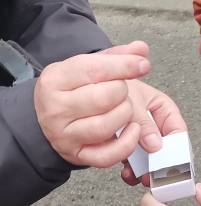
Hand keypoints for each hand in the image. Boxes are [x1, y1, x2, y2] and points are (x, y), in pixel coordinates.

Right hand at [34, 41, 150, 167]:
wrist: (54, 115)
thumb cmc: (78, 88)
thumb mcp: (93, 65)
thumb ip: (118, 56)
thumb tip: (141, 49)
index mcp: (56, 79)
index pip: (96, 69)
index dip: (125, 65)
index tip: (142, 65)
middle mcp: (55, 108)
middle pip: (103, 98)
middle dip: (123, 92)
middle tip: (123, 91)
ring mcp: (64, 134)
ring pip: (105, 126)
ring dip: (125, 115)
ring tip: (125, 108)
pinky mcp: (77, 155)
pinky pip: (106, 156)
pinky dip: (126, 145)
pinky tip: (133, 130)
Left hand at [119, 80, 187, 185]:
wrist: (86, 87)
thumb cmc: (111, 83)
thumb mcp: (131, 98)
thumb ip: (143, 120)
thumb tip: (155, 144)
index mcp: (162, 108)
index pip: (177, 128)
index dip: (178, 145)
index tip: (174, 159)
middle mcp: (152, 124)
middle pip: (164, 146)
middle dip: (162, 161)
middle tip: (159, 172)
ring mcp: (137, 136)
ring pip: (148, 157)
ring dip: (146, 168)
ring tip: (142, 175)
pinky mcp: (122, 146)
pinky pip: (132, 162)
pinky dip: (131, 170)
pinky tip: (128, 173)